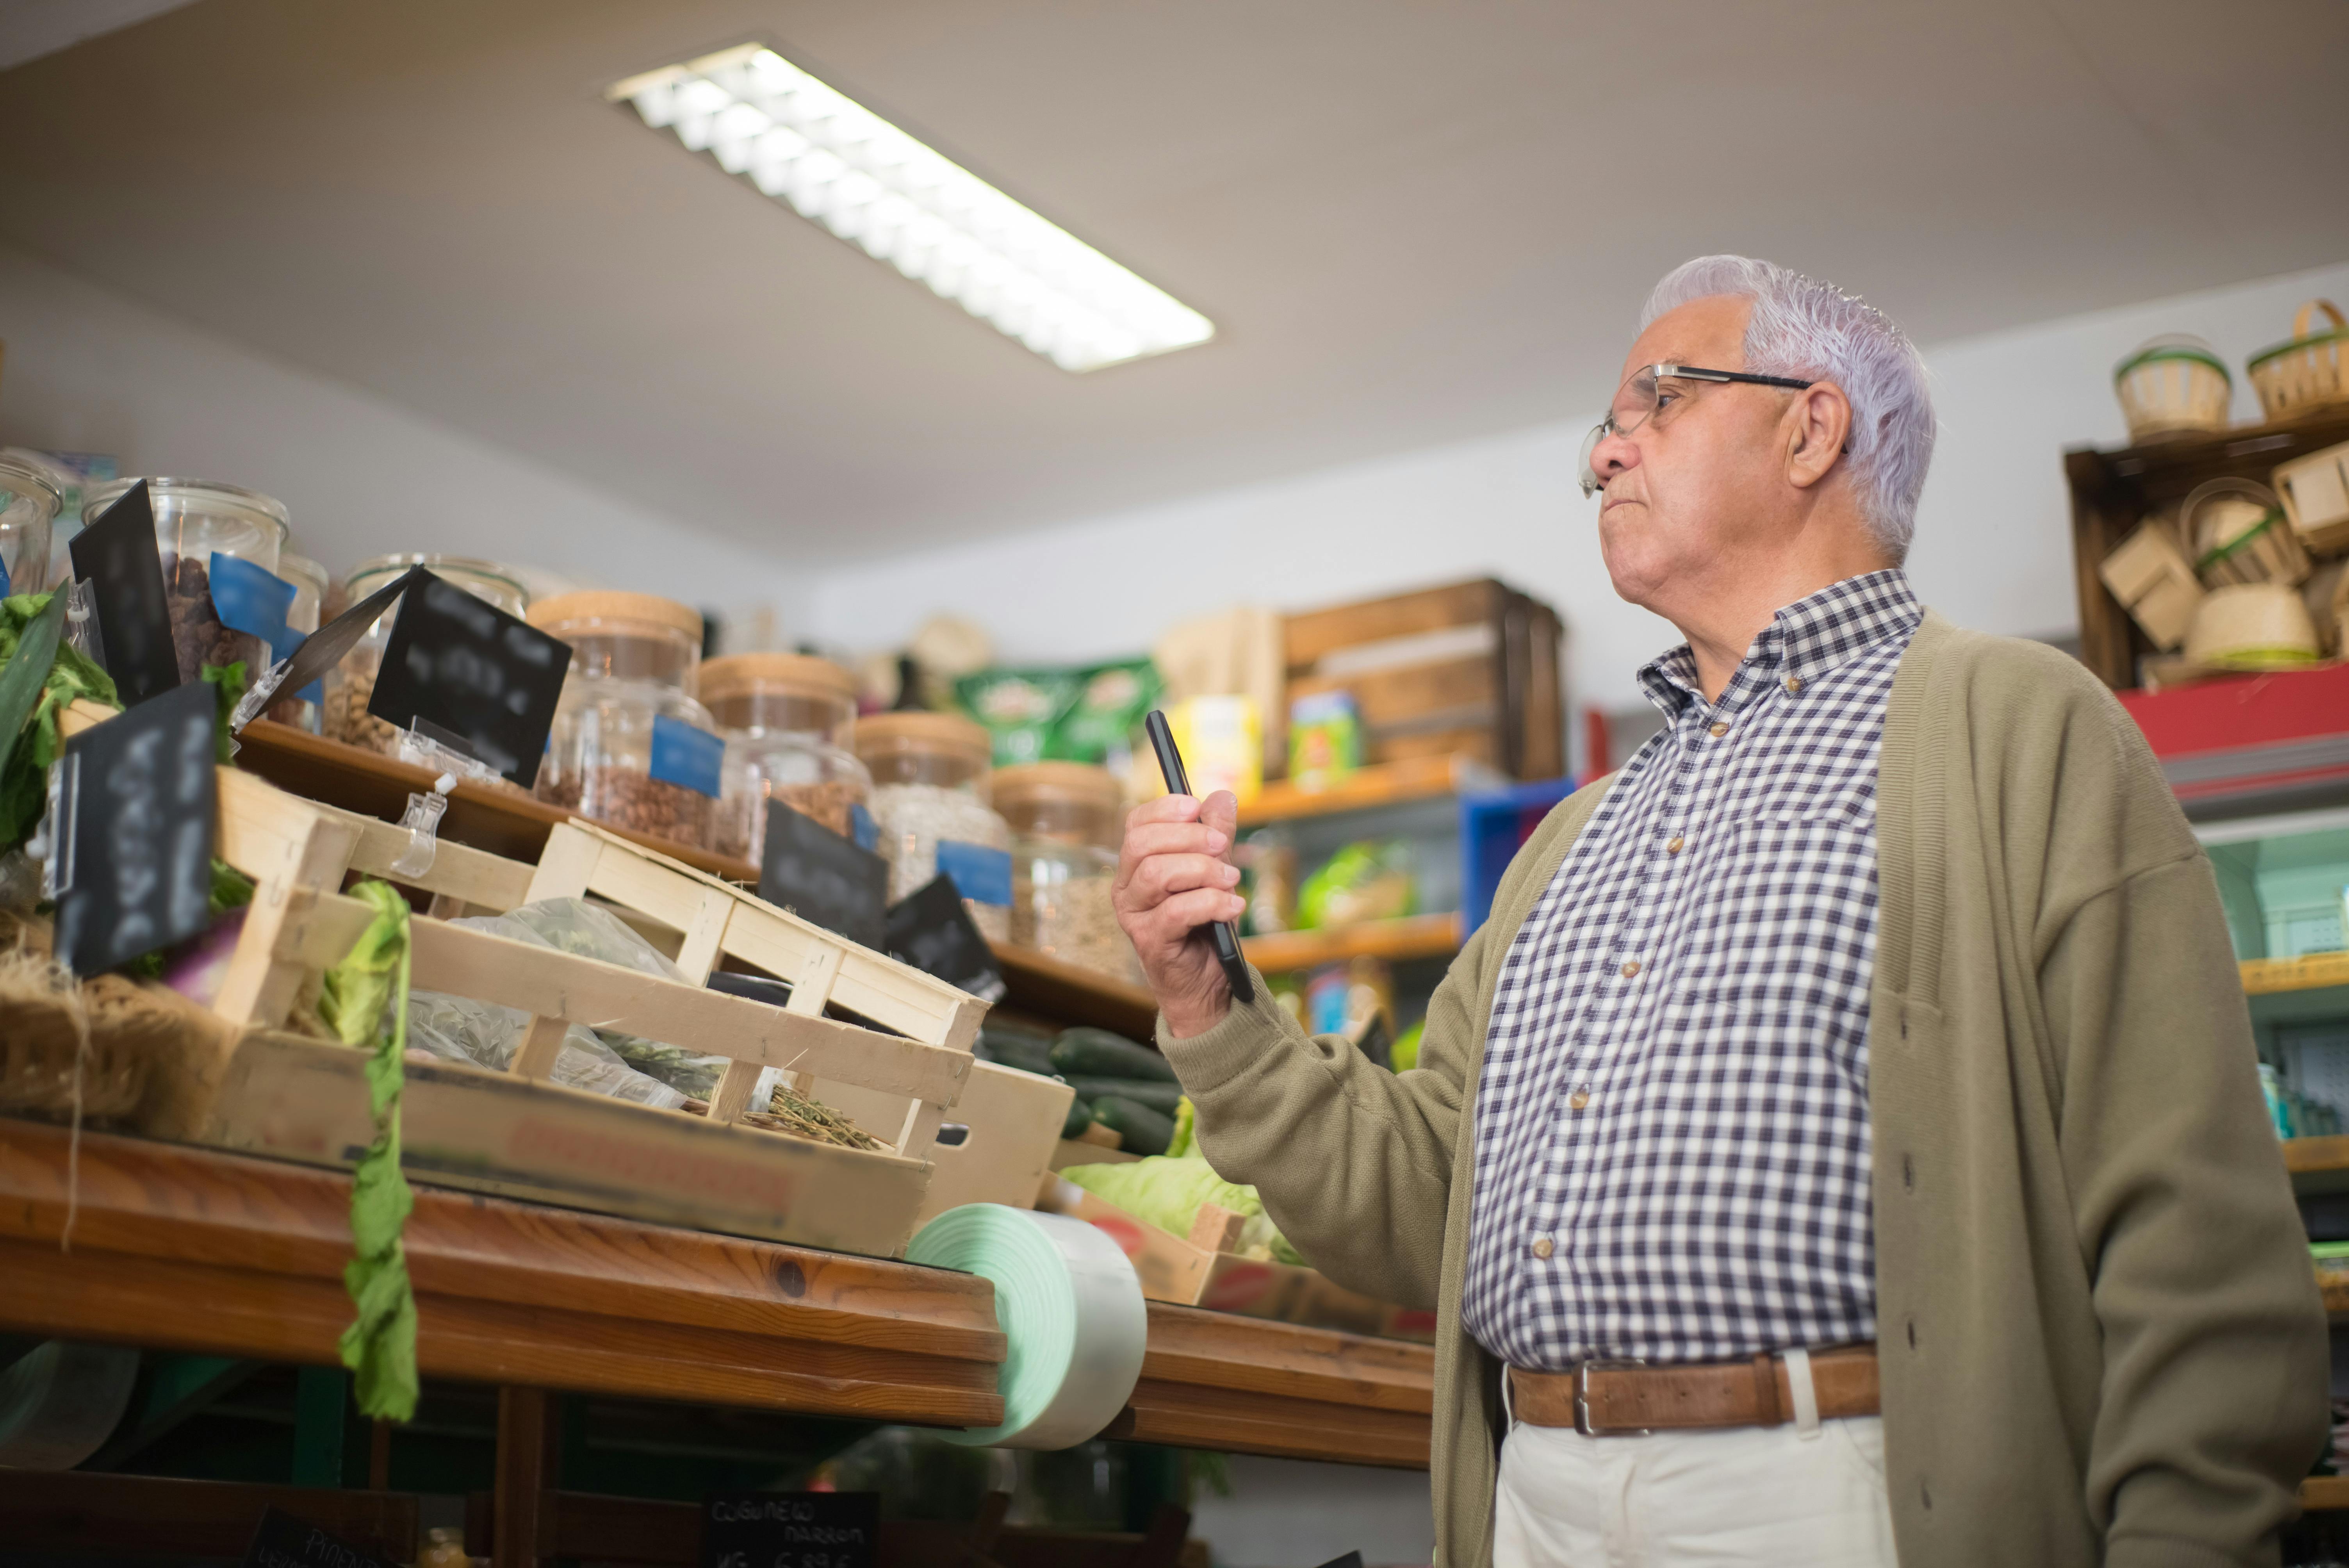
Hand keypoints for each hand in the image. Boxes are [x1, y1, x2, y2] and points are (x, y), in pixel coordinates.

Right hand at [1114, 789, 1246, 1037]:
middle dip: (1188, 837)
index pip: (1136, 824)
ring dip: (1202, 870)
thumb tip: (1222, 796)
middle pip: (1142, 844)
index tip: (1197, 806)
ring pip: (1156, 874)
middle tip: (1222, 845)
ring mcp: (1134, 916)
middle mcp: (1126, 889)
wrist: (1207, 983)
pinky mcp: (1150, 941)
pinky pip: (1177, 911)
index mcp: (1136, 865)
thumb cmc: (1206, 926)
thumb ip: (1215, 836)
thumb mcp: (1215, 873)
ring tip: (1231, 879)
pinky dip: (1211, 903)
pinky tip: (1233, 906)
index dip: (1165, 809)